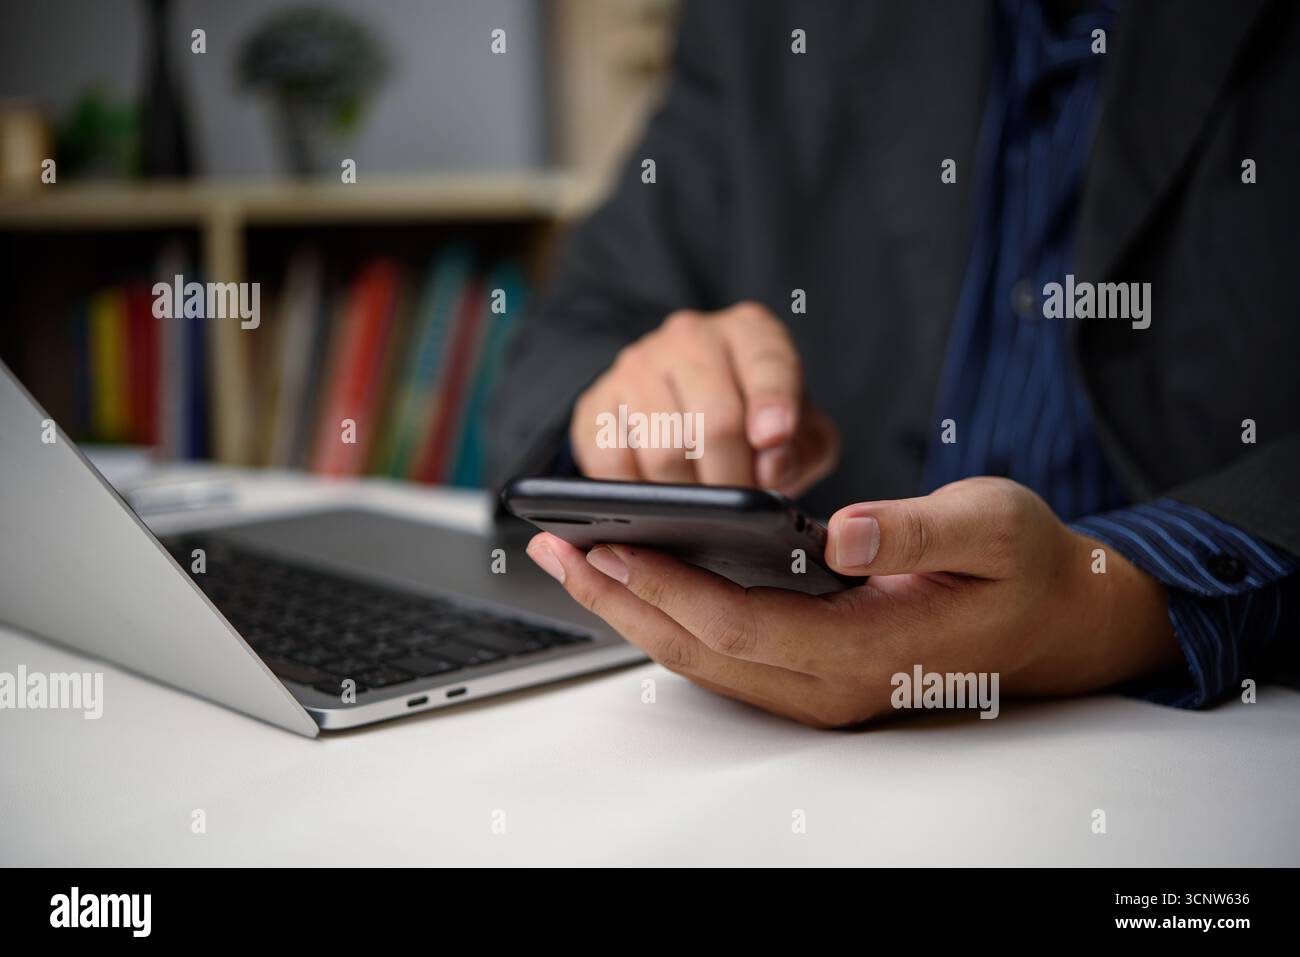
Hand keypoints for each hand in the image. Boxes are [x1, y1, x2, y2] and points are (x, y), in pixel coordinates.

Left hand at [525, 477, 1179, 726]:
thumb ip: (920, 529)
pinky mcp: (813, 673)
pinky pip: (723, 653)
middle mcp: (830, 684)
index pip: (739, 625)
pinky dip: (671, 615)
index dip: (667, 585)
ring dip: (633, 609)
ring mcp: (818, 688)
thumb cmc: (1025, 568)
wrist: (1058, 621)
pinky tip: (640, 578)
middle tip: (554, 545)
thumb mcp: (993, 527)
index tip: (608, 542)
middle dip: (619, 599)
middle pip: (698, 650)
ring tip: (576, 557)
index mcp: (866, 649)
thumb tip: (844, 532)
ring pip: (701, 658)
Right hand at [570, 301, 839, 495]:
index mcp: (751, 333)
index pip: (767, 364)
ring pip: (664, 449)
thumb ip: (801, 449)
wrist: (686, 411)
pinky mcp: (595, 405)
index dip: (773, 405)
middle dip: (734, 479)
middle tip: (739, 510)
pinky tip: (660, 501)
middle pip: (715, 419)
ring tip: (705, 510)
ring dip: (689, 495)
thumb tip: (771, 468)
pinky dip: (640, 495)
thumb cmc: (754, 424)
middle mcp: (692, 337)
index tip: (773, 439)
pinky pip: (613, 462)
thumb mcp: (800, 435)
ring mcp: (638, 367)